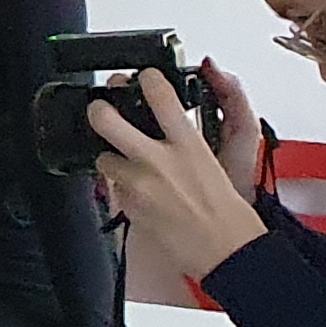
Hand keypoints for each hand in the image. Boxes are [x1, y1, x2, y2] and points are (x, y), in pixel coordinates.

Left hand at [88, 71, 265, 284]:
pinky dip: (122, 188)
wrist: (225, 249)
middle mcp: (159, 160)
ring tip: (128, 166)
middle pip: (107, 120)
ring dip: (112, 159)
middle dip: (99, 109)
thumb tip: (166, 123)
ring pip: (104, 157)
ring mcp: (139, 183)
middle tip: (100, 108)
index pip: (160, 96)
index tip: (142, 77)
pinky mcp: (128, 206)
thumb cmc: (226, 211)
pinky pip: (113, 189)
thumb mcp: (212, 162)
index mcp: (188, 144)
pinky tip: (140, 194)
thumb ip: (183, 140)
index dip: (146, 79)